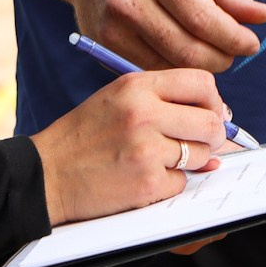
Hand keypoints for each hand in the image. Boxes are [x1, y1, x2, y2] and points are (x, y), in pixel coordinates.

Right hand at [31, 68, 230, 225]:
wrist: (47, 174)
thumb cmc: (84, 136)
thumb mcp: (117, 98)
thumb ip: (162, 99)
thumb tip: (219, 116)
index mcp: (136, 86)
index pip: (202, 82)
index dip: (214, 100)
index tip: (211, 111)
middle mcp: (144, 113)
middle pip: (210, 121)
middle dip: (213, 135)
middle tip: (203, 142)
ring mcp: (146, 150)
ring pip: (201, 154)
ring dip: (192, 161)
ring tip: (163, 160)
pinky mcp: (146, 184)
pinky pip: (181, 183)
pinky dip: (170, 184)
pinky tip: (146, 178)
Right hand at [40, 0, 265, 71]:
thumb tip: (259, 16)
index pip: (204, 18)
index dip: (234, 38)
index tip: (252, 43)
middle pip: (187, 48)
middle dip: (221, 58)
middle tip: (235, 53)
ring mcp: (111, 25)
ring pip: (170, 64)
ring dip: (201, 67)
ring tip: (215, 53)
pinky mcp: (104, 43)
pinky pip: (150, 68)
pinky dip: (175, 68)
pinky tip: (186, 55)